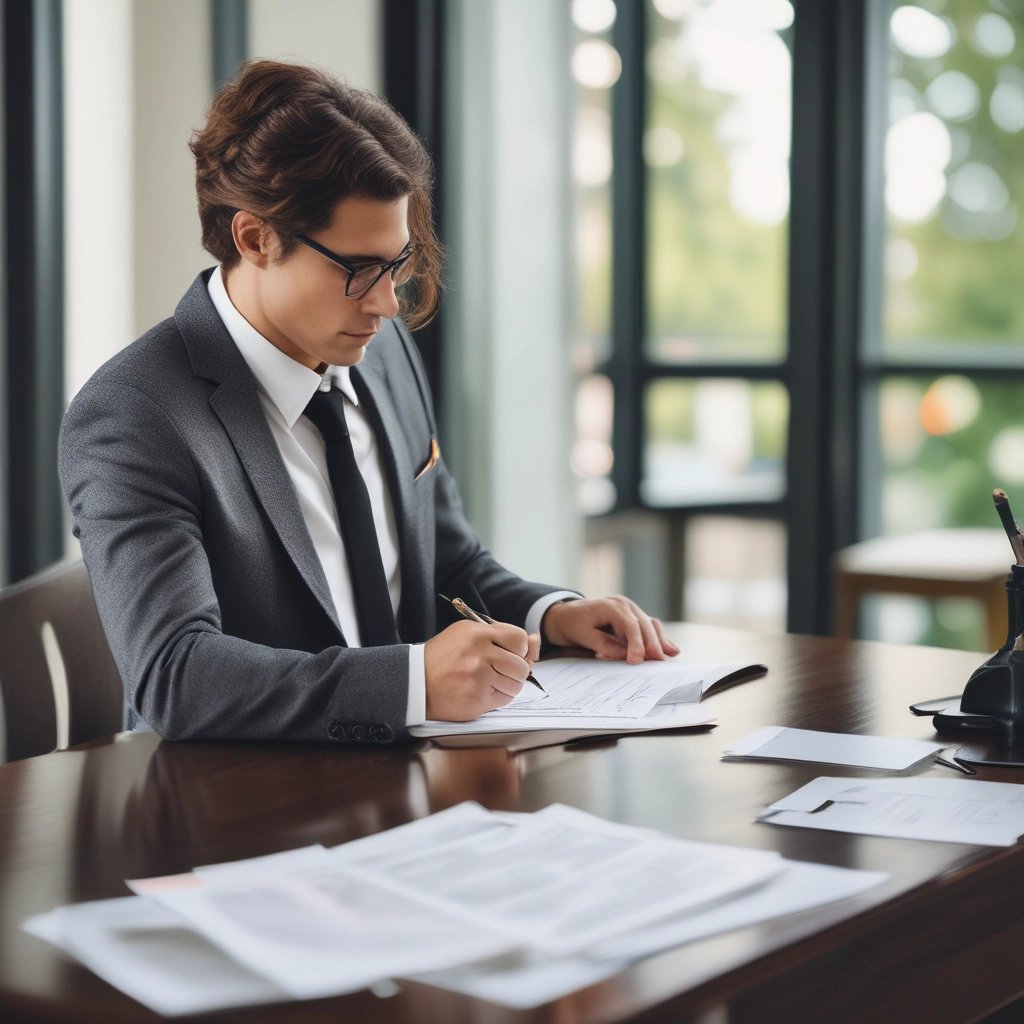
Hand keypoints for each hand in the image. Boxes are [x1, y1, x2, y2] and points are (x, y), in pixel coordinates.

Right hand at [424, 620, 540, 720]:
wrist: (415, 682)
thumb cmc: (443, 657)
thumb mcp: (468, 634)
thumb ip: (501, 635)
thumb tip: (535, 641)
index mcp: (477, 634)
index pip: (520, 638)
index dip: (519, 648)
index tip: (510, 652)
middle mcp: (479, 654)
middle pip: (522, 665)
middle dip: (516, 671)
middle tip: (499, 670)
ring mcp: (478, 678)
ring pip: (516, 685)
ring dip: (507, 685)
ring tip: (488, 681)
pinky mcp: (477, 699)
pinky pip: (504, 700)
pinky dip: (497, 697)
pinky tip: (481, 691)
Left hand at [541, 596, 679, 663]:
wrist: (567, 616)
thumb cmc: (574, 625)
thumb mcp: (583, 636)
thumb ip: (605, 644)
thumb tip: (625, 655)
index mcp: (611, 606)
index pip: (630, 625)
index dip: (636, 643)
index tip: (637, 661)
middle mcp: (624, 605)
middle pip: (644, 624)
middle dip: (653, 644)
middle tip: (659, 662)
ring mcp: (631, 610)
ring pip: (650, 625)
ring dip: (660, 641)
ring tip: (670, 656)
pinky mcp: (633, 618)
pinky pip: (649, 627)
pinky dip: (658, 638)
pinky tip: (671, 650)